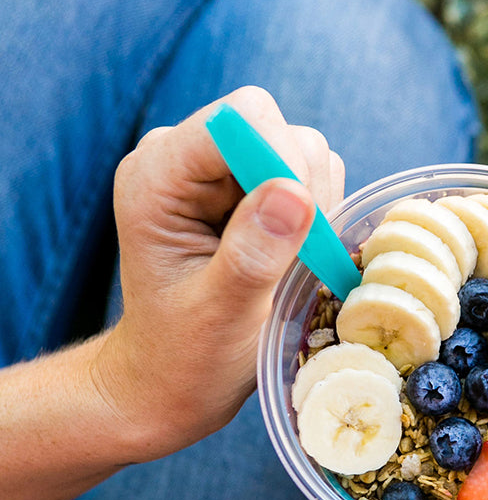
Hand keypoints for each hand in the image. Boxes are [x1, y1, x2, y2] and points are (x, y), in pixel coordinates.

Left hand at [92, 86, 343, 459]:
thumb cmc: (185, 355)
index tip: (303, 225)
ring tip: (286, 265)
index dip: (284, 159)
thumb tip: (294, 192)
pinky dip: (317, 214)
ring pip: (303, 148)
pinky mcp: (249, 184)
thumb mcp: (220, 314)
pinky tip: (290, 257)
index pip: (241, 120)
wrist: (171, 379)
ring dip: (314, 207)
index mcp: (157, 176)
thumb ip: (253, 253)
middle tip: (296, 256)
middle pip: (276, 127)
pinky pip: (311, 174)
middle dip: (303, 188)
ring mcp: (218, 169)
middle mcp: (184, 158)